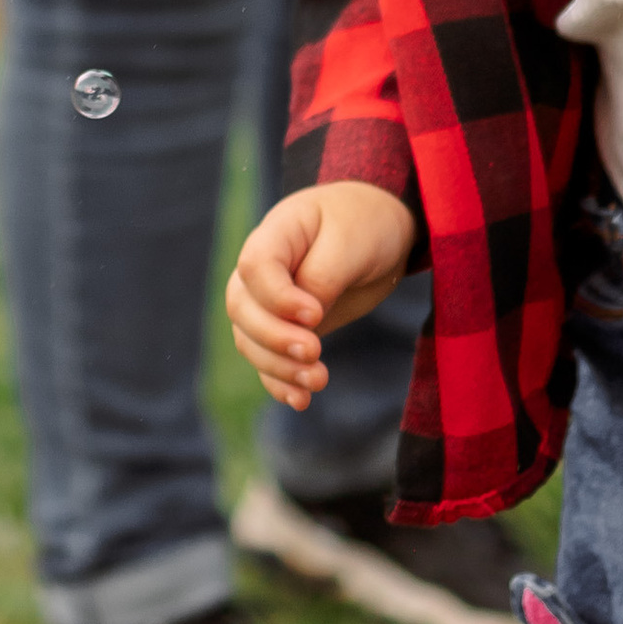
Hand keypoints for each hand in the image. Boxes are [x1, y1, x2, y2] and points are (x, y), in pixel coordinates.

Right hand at [226, 183, 416, 407]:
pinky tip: (301, 400)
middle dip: (274, 339)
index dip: (277, 298)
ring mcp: (268, 301)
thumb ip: (324, 277)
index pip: (254, 268)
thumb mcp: (351, 241)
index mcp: (276, 234)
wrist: (380, 228)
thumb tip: (306, 320)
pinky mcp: (285, 328)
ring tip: (318, 381)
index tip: (316, 314)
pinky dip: (279, 383)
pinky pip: (267, 360)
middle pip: (242, 309)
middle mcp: (261, 270)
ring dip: (278, 367)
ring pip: (250, 340)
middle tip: (315, 354)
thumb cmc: (364, 223)